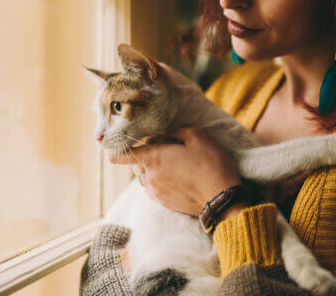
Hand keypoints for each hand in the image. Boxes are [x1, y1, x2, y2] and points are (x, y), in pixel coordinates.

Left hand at [110, 126, 241, 216]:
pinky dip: (162, 180)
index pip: (119, 156)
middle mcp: (149, 177)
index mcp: (153, 158)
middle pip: (135, 163)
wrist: (221, 199)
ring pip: (145, 175)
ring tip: (177, 164)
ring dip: (155, 168)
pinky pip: (154, 187)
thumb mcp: (197, 136)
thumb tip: (164, 136)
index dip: (115, 150)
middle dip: (146, 154)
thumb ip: (174, 132)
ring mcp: (155, 192)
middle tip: (168, 148)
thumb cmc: (210, 164)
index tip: (114, 146)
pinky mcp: (164, 202)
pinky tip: (181, 176)